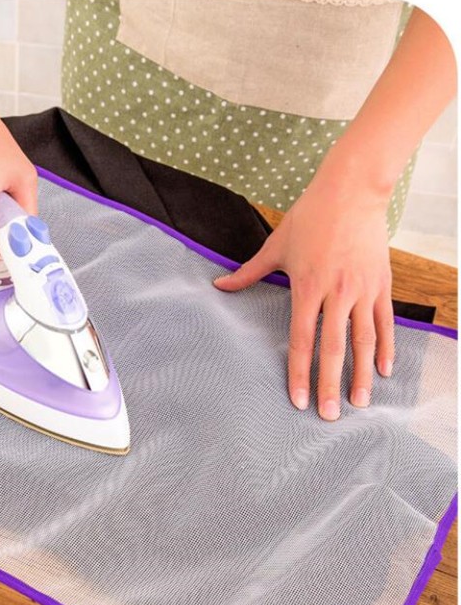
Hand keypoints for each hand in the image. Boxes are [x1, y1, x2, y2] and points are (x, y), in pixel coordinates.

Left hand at [213, 174, 393, 420]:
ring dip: (362, 374)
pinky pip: (385, 321)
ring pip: (364, 340)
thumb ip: (248, 272)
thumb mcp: (275, 246)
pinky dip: (386, 347)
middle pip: (334, 348)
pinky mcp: (382, 283)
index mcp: (307, 288)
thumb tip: (219, 285)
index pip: (301, 341)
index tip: (299, 400)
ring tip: (359, 403)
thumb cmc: (311, 217)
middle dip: (331, 385)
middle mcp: (337, 293)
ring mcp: (363, 289)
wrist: (353, 189)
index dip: (299, 373)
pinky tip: (383, 372)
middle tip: (330, 416)